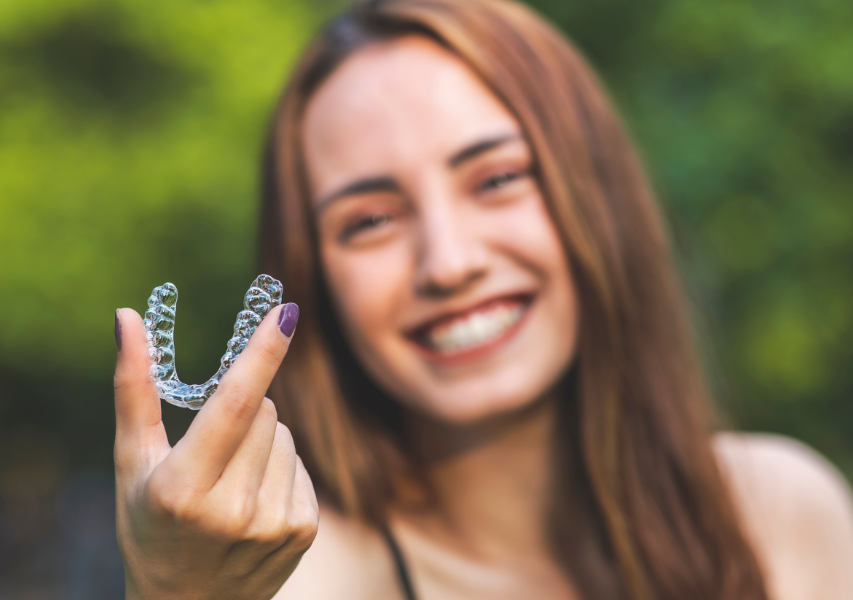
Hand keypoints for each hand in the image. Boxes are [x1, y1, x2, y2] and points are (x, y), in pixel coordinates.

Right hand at [113, 304, 317, 599]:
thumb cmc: (149, 525)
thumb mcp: (132, 463)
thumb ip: (134, 388)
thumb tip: (128, 318)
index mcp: (184, 488)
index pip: (233, 404)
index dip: (262, 353)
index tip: (286, 311)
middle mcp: (233, 509)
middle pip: (264, 410)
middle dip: (242, 410)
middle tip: (212, 450)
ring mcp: (273, 523)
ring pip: (285, 434)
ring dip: (262, 441)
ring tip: (230, 482)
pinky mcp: (303, 531)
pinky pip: (300, 464)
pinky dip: (280, 469)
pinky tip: (254, 501)